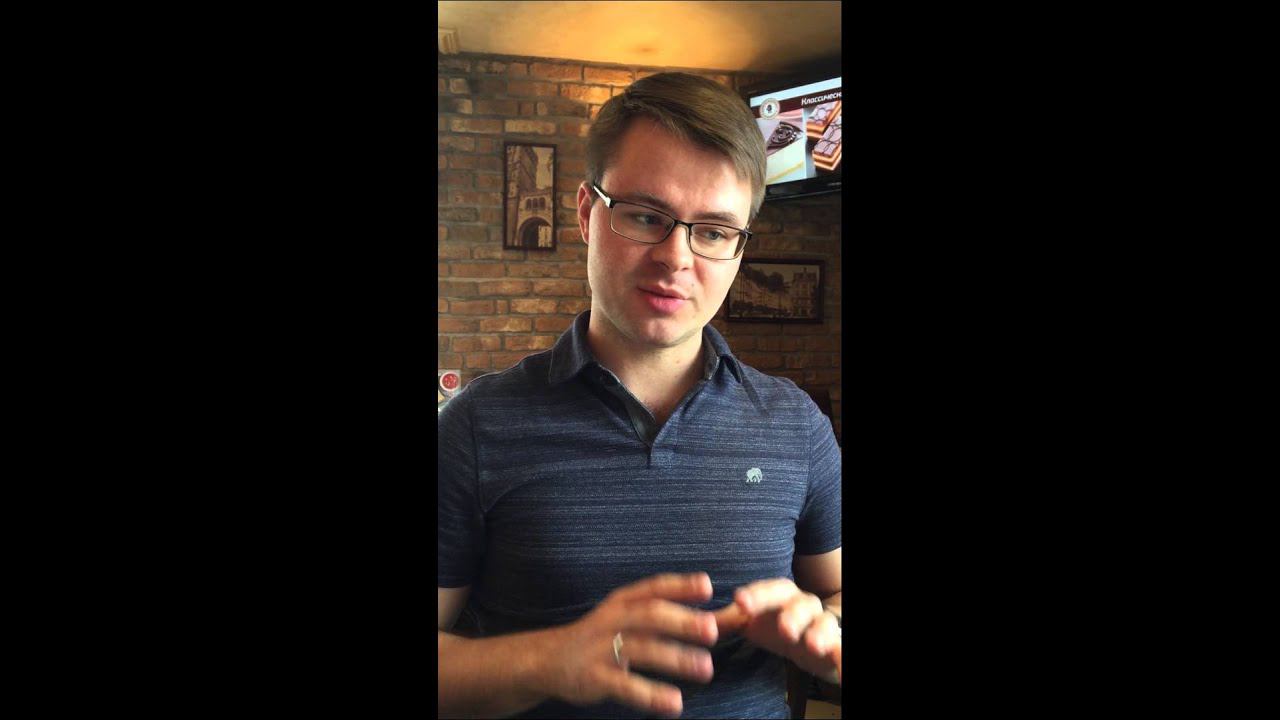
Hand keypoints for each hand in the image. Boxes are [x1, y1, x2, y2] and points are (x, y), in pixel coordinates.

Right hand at [540, 572, 719, 717]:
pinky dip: (650, 695)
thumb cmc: (601, 636)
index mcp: (622, 601)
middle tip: (712, 630)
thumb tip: (715, 618)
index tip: (707, 587)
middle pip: (649, 615)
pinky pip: (625, 686)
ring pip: (641, 650)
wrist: (547, 659)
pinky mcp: (593, 677)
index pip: (653, 588)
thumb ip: (662, 616)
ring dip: (675, 658)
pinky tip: (674, 704)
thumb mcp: (624, 617)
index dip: (680, 586)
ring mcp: (600, 648)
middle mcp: (611, 620)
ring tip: (705, 669)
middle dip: (681, 621)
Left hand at [713, 578, 840, 683]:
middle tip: (783, 628)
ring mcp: (821, 625)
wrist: (815, 636)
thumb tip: (695, 622)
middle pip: (799, 605)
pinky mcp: (835, 645)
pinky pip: (841, 649)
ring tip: (812, 645)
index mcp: (781, 596)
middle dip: (791, 615)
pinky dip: (842, 657)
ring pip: (823, 624)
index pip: (769, 590)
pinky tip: (841, 667)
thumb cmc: (777, 624)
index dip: (756, 595)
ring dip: (819, 634)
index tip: (740, 602)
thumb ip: (728, 621)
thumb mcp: (753, 621)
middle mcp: (803, 606)